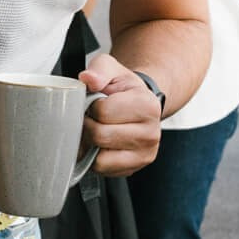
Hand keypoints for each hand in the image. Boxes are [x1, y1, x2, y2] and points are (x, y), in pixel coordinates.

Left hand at [79, 52, 161, 176]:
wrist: (139, 105)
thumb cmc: (123, 88)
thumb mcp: (112, 69)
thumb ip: (99, 69)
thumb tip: (87, 78)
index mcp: (147, 106)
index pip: (102, 112)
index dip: (91, 106)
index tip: (96, 102)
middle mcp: (151, 133)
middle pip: (100, 136)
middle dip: (88, 125)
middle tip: (91, 117)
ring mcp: (144, 155)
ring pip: (100, 158)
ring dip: (90, 145)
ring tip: (96, 130)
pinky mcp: (134, 169)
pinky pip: (102, 169)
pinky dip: (95, 159)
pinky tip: (101, 144)